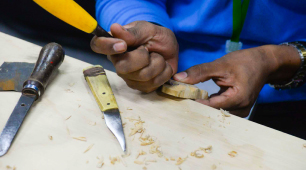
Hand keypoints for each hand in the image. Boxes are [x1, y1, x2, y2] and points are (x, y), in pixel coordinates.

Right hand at [90, 21, 178, 92]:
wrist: (169, 49)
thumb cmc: (155, 37)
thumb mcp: (147, 29)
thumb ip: (132, 32)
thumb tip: (114, 28)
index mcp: (114, 45)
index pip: (98, 45)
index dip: (107, 46)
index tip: (123, 45)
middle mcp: (118, 63)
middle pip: (123, 67)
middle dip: (143, 57)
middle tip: (148, 50)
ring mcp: (129, 77)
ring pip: (143, 76)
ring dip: (158, 63)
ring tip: (158, 57)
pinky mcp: (141, 87)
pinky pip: (154, 83)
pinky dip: (164, 72)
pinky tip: (162, 66)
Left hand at [173, 45, 300, 116]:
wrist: (264, 63)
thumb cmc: (245, 61)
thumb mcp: (221, 64)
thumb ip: (199, 72)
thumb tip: (178, 78)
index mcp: (238, 99)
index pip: (210, 106)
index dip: (194, 102)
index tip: (178, 97)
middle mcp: (241, 109)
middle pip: (213, 112)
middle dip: (197, 105)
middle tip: (180, 97)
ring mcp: (241, 111)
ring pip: (216, 112)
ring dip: (203, 106)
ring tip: (188, 98)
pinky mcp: (238, 109)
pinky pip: (221, 110)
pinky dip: (210, 104)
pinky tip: (200, 99)